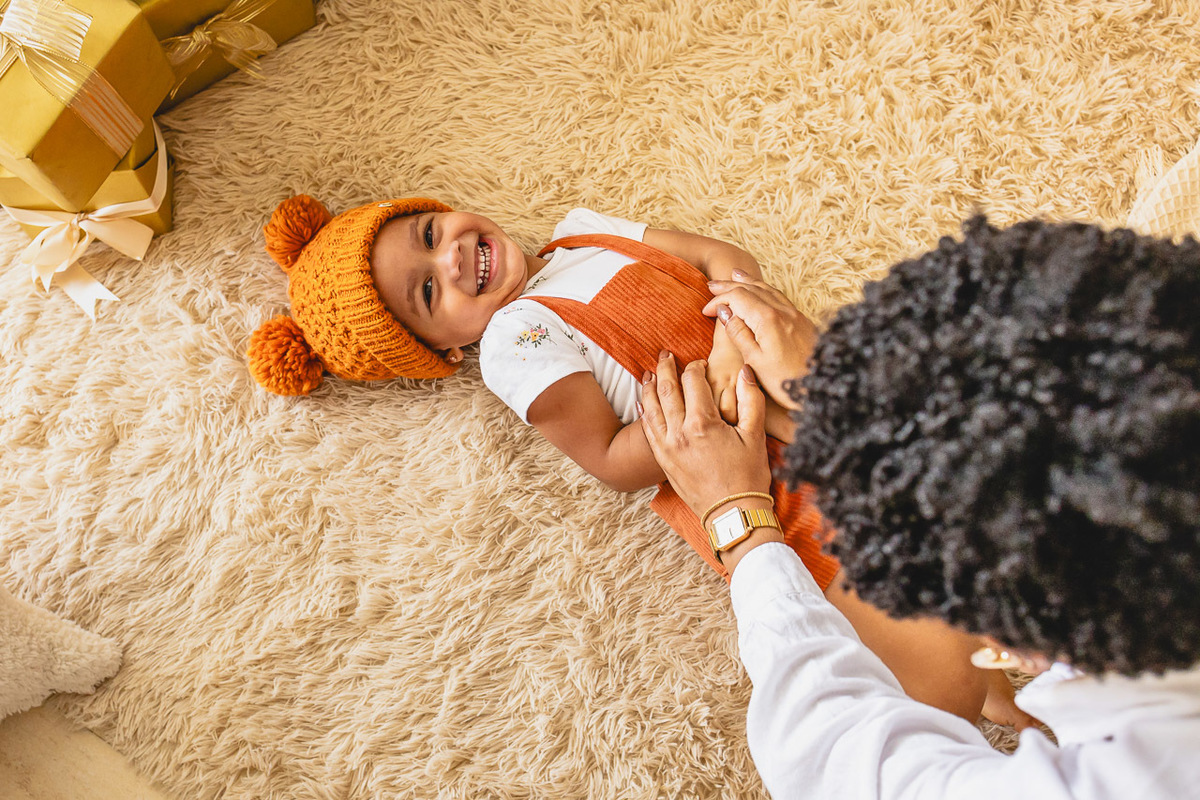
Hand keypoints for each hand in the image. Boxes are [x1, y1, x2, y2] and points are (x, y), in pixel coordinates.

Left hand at [639, 352, 770, 519]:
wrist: (733, 515)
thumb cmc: (747, 476)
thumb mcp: (755, 436)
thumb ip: (751, 400)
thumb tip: (746, 371)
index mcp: (703, 423)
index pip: (694, 382)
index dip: (696, 368)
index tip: (700, 364)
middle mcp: (680, 433)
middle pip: (667, 390)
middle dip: (665, 369)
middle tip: (664, 354)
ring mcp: (668, 447)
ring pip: (652, 409)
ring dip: (649, 387)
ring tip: (648, 373)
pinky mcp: (663, 461)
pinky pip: (648, 431)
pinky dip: (643, 413)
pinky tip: (641, 404)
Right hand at [704, 274, 819, 410]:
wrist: (823, 387)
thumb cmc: (786, 381)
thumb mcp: (755, 360)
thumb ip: (738, 333)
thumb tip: (725, 312)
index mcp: (767, 319)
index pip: (737, 297)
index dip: (719, 300)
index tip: (706, 311)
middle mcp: (781, 310)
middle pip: (751, 288)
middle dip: (729, 286)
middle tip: (712, 285)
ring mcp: (793, 313)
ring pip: (766, 289)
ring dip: (748, 282)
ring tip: (734, 276)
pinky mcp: (801, 319)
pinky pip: (778, 296)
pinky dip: (764, 289)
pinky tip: (761, 290)